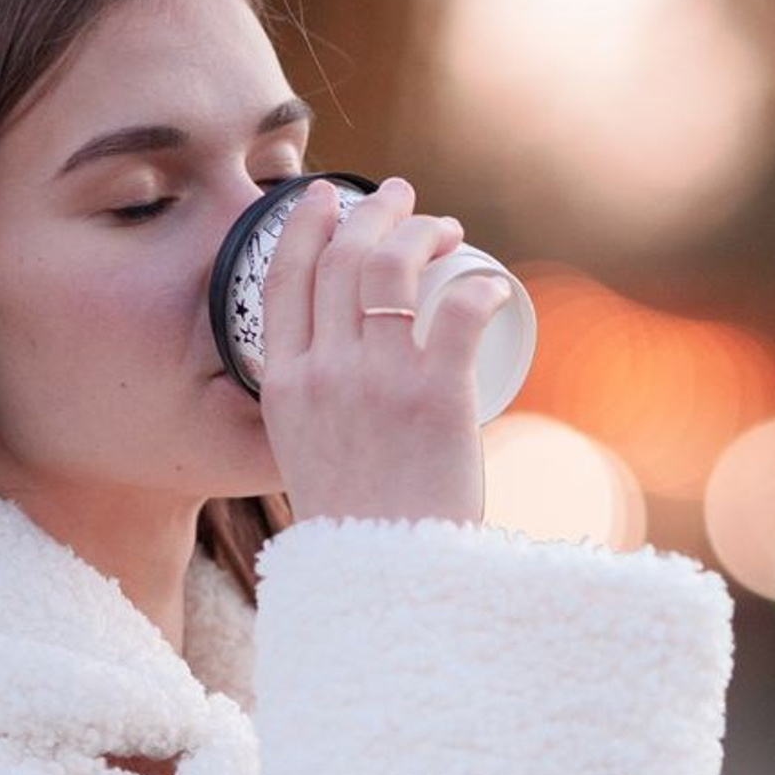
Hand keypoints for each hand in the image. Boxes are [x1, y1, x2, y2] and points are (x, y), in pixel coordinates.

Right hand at [258, 176, 510, 525]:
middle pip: (343, 259)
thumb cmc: (359, 524)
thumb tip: (342, 384)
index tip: (326, 197)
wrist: (388, 578)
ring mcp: (380, 382)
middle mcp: (325, 373)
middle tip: (403, 199)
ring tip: (445, 227)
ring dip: (423, 233)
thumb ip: (316, 415)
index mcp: (285, 385)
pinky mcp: (437, 397)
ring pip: (395, 270)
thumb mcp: (307, 455)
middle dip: (374, 213)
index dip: (304, 225)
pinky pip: (459, 313)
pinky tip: (490, 282)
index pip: (284, 279)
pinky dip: (478, 286)